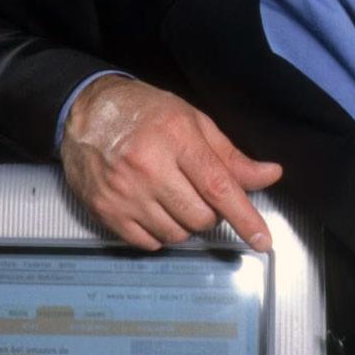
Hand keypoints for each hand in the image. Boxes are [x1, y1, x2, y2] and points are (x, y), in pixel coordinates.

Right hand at [60, 76, 282, 250]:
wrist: (84, 111)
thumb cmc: (143, 112)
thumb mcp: (192, 121)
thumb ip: (230, 155)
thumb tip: (270, 175)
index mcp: (175, 137)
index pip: (219, 187)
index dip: (245, 217)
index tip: (262, 240)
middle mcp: (148, 166)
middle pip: (201, 217)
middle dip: (210, 212)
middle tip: (196, 192)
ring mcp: (124, 191)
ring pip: (177, 234)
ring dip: (184, 224)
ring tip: (172, 197)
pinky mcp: (105, 210)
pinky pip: (148, 243)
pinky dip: (159, 234)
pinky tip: (153, 210)